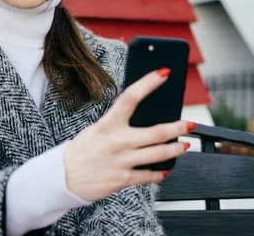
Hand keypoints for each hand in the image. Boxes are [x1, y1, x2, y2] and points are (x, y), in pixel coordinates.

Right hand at [63, 68, 194, 201]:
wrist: (63, 177)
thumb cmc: (80, 151)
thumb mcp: (95, 130)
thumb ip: (117, 125)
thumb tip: (144, 119)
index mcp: (107, 124)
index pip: (131, 97)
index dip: (149, 83)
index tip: (164, 73)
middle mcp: (116, 141)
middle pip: (156, 132)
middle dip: (178, 127)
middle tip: (190, 124)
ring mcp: (121, 161)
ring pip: (159, 154)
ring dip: (176, 149)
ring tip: (185, 146)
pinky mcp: (122, 179)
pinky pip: (149, 175)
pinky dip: (160, 172)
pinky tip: (166, 169)